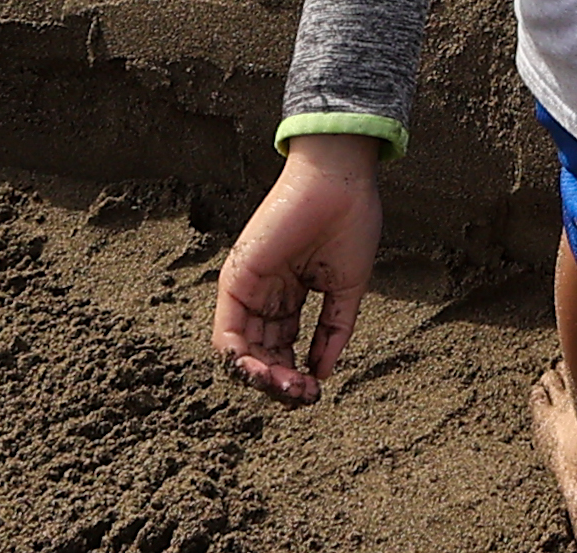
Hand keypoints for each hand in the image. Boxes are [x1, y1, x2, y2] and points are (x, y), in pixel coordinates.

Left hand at [212, 138, 382, 402]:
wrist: (341, 181)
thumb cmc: (350, 223)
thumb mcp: (346, 289)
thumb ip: (333, 331)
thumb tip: (322, 374)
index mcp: (290, 294)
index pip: (283, 347)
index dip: (297, 373)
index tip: (316, 391)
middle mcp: (264, 294)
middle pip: (261, 353)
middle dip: (279, 381)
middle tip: (301, 395)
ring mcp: (248, 287)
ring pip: (240, 351)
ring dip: (261, 378)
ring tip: (288, 389)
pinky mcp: (236, 279)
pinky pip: (226, 332)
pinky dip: (239, 360)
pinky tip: (264, 374)